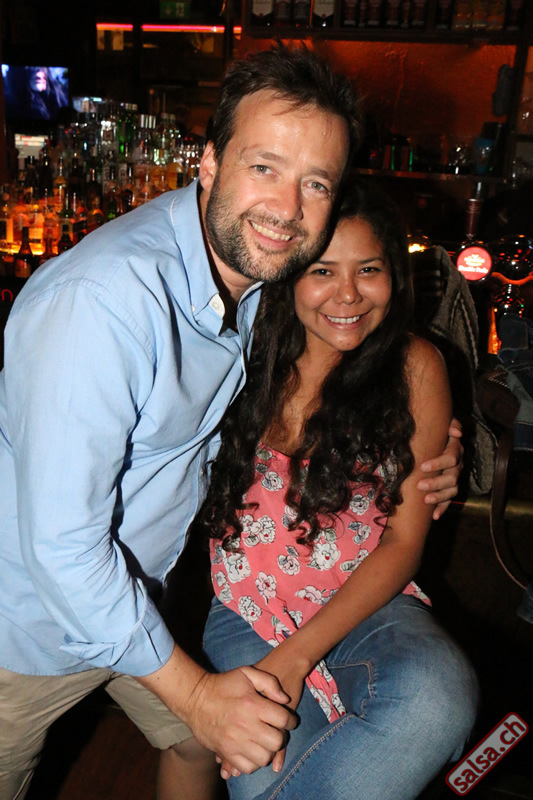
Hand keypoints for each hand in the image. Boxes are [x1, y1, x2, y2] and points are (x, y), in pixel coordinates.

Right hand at [217, 649, 304, 779]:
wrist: (195, 698)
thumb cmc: (223, 684)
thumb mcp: (247, 673)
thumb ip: (269, 682)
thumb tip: (285, 700)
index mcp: (253, 704)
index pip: (283, 719)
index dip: (291, 720)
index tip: (289, 720)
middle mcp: (246, 725)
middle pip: (277, 741)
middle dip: (281, 736)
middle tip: (276, 731)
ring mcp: (235, 741)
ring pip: (264, 757)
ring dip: (268, 750)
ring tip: (264, 741)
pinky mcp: (226, 752)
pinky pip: (247, 767)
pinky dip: (253, 762)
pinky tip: (252, 751)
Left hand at [417, 418, 462, 519]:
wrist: (436, 438)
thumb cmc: (437, 430)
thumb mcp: (443, 423)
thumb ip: (450, 424)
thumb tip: (457, 432)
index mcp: (455, 449)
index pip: (451, 457)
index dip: (438, 462)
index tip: (423, 466)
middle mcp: (457, 465)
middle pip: (452, 477)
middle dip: (436, 482)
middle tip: (420, 486)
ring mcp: (455, 477)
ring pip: (452, 490)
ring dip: (439, 496)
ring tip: (426, 500)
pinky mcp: (450, 488)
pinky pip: (449, 500)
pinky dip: (442, 508)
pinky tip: (434, 516)